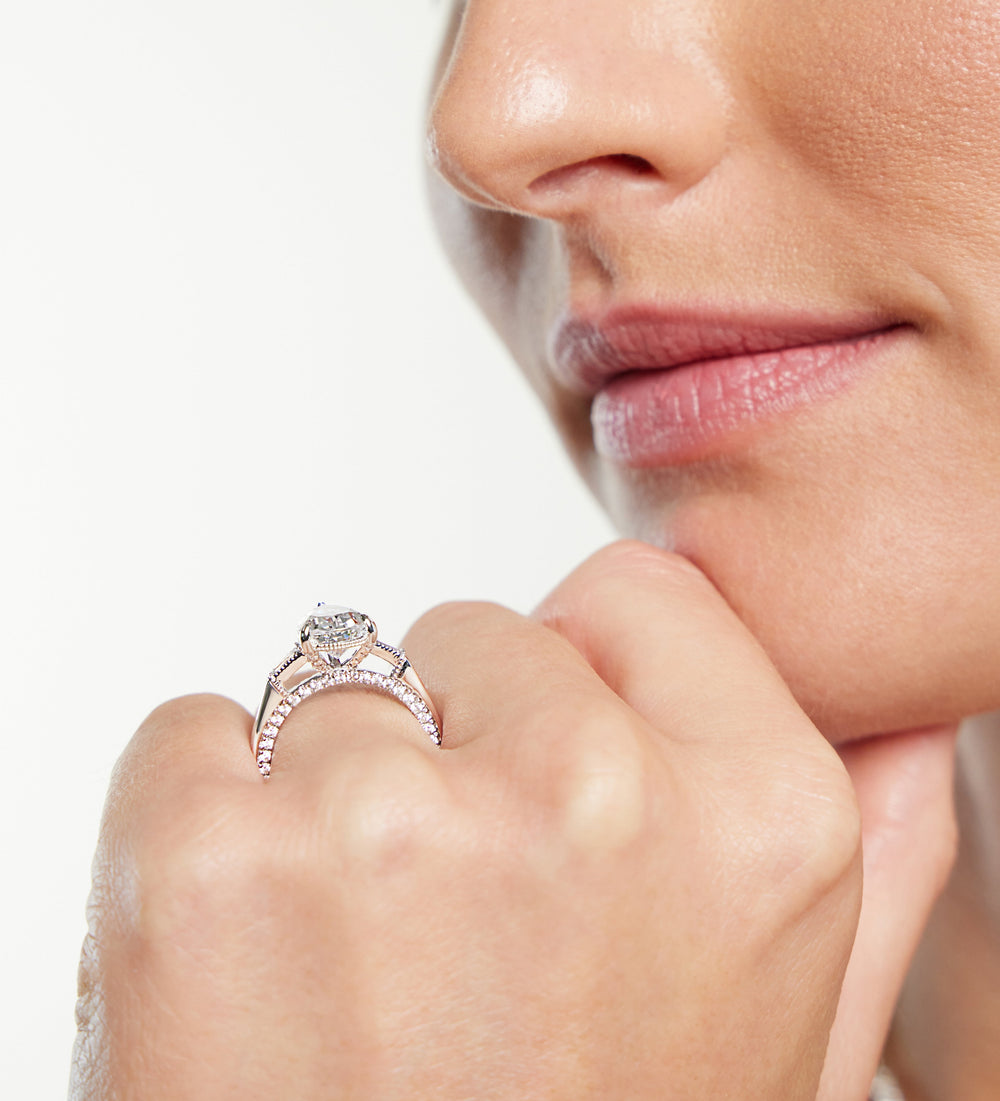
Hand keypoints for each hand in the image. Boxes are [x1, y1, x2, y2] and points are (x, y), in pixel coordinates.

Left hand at [71, 542, 955, 1098]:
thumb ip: (876, 861)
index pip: (634, 594)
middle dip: (453, 744)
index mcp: (761, 820)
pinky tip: (246, 964)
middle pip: (472, 634)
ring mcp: (395, 828)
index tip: (545, 773)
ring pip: (330, 687)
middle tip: (451, 928)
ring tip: (352, 973)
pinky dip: (195, 815)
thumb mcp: (789, 1040)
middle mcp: (594, 800)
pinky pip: (189, 731)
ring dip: (327, 802)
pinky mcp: (211, 861)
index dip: (574, 677)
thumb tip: (908, 724)